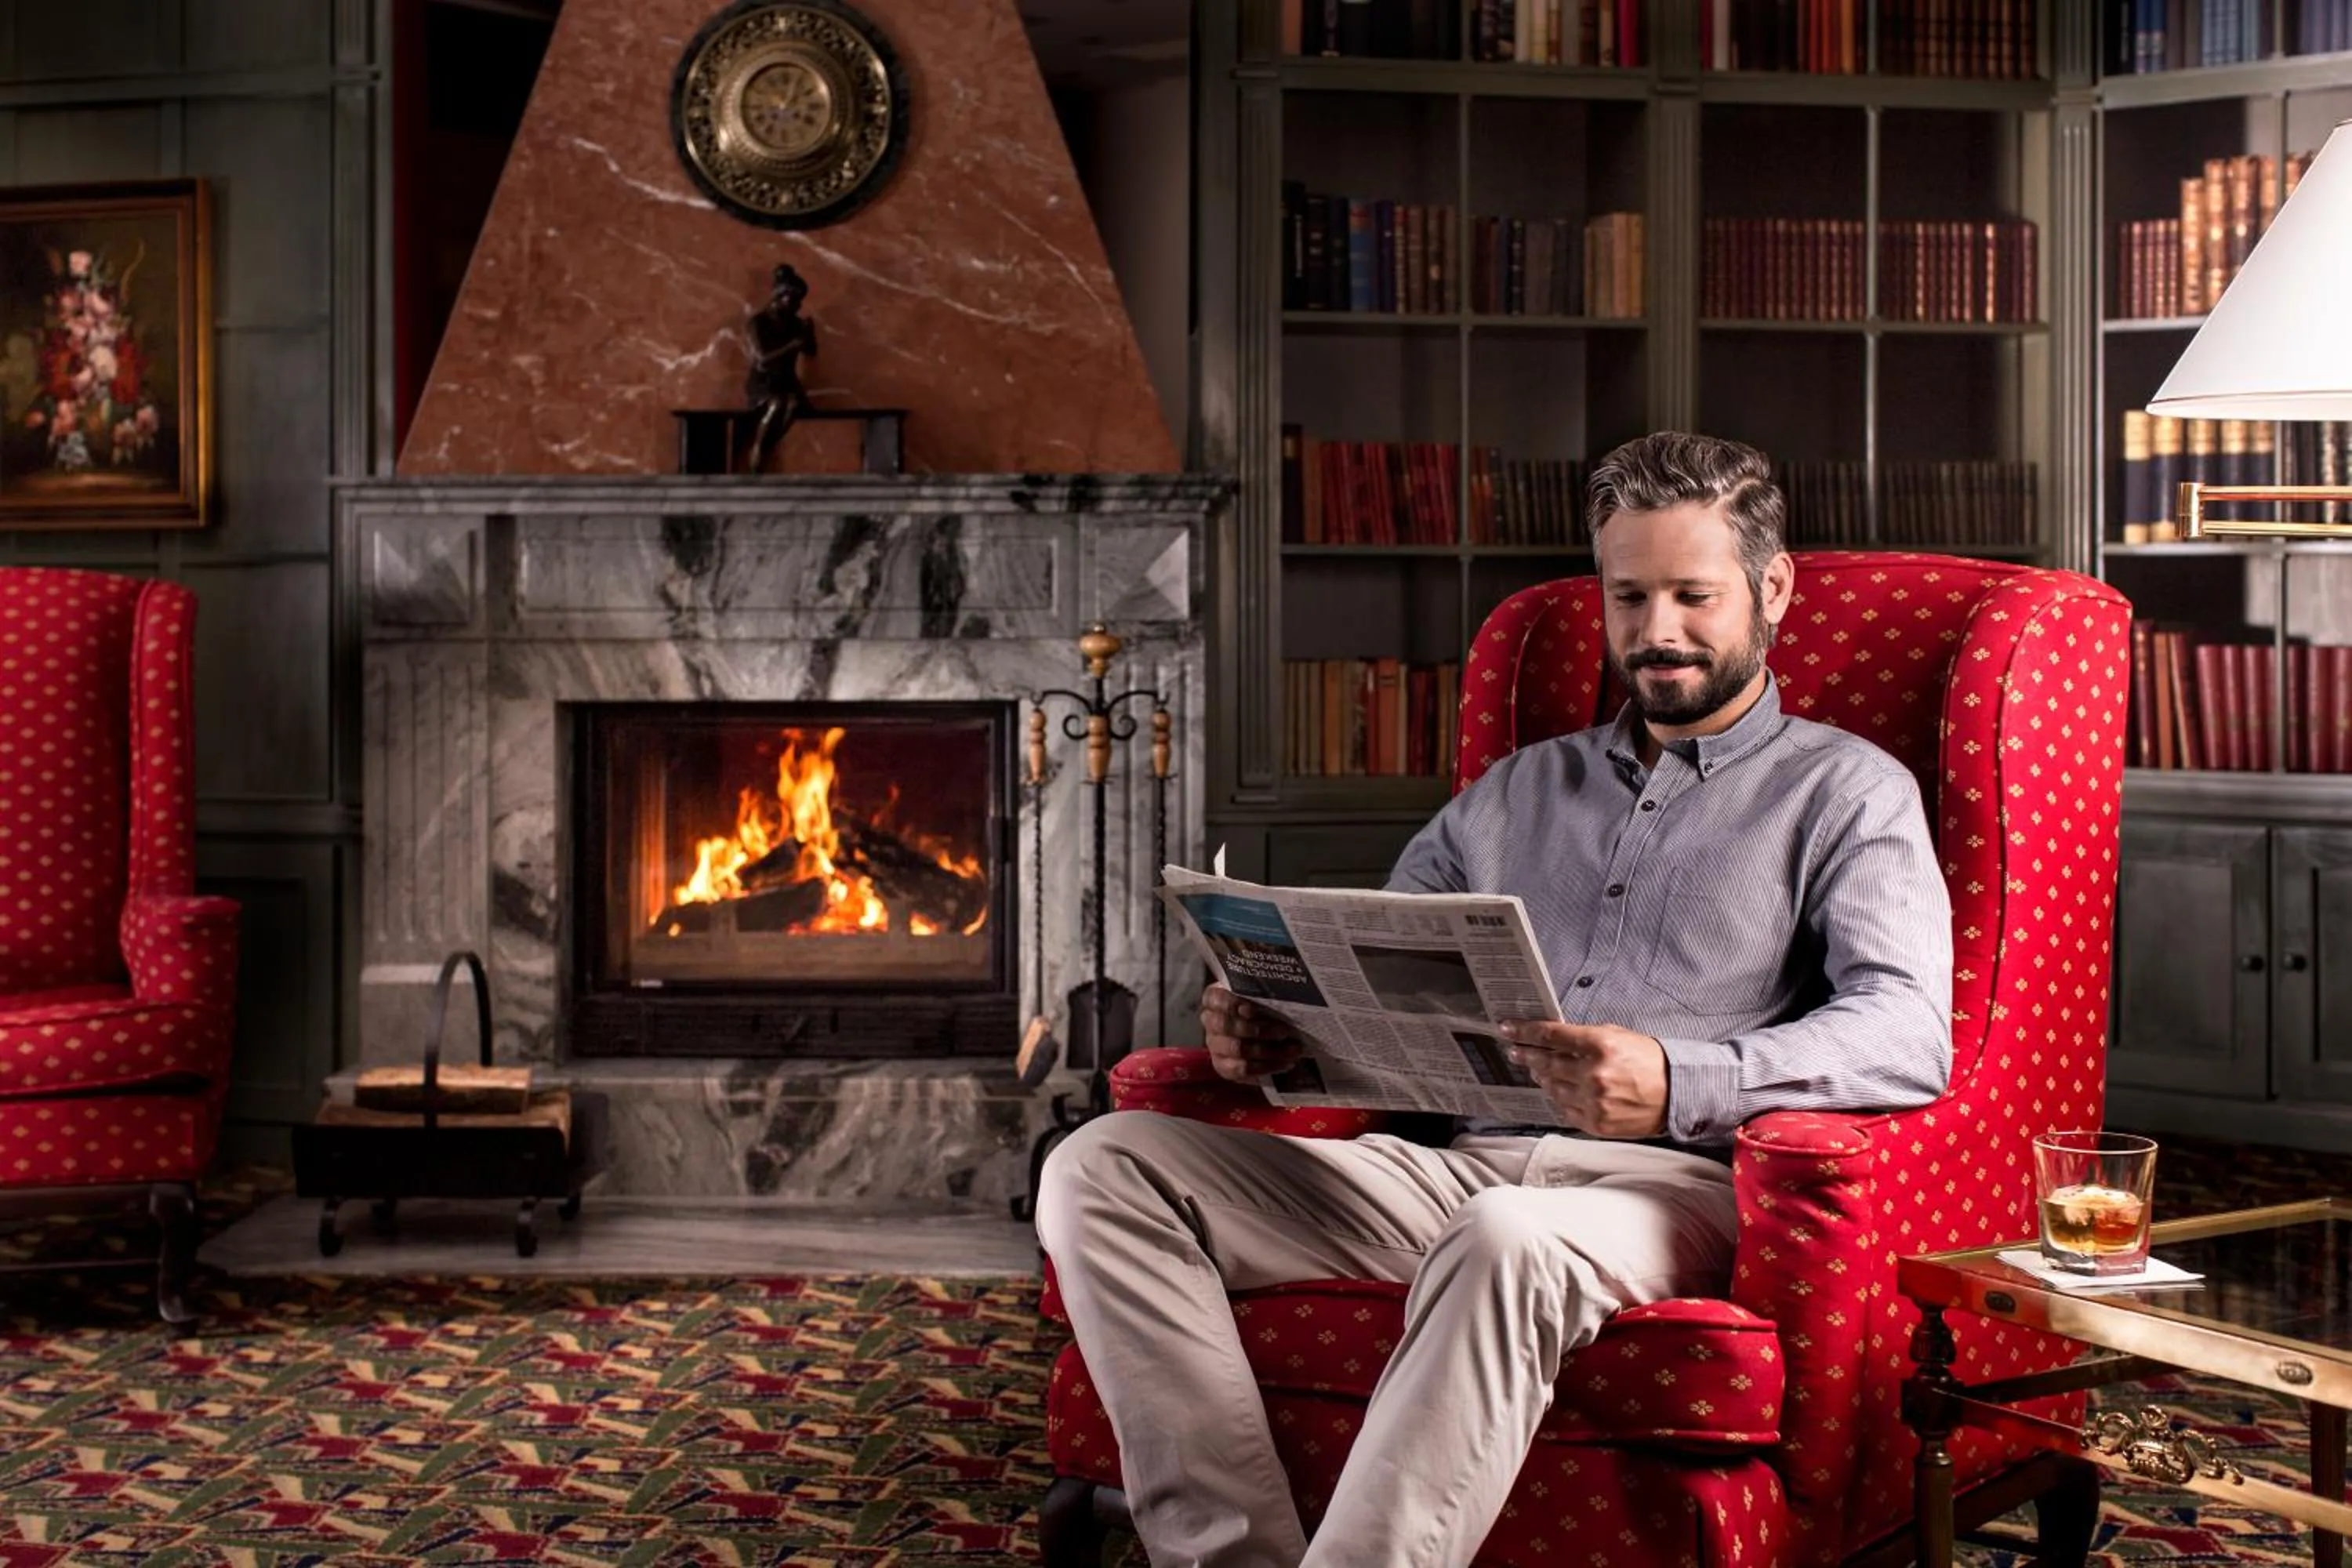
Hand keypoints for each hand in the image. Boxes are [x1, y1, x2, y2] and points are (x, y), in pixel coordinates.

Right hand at [1200, 984, 1304, 1084]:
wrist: (1263, 1034)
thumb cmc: (1263, 1007)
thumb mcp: (1261, 996)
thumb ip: (1263, 993)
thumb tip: (1283, 991)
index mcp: (1214, 998)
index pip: (1215, 998)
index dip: (1231, 1004)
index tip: (1252, 1010)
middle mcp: (1210, 1021)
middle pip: (1226, 1026)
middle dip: (1258, 1029)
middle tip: (1285, 1031)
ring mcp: (1215, 1045)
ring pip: (1237, 1049)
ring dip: (1269, 1051)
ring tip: (1294, 1050)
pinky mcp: (1222, 1066)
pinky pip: (1241, 1069)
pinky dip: (1266, 1067)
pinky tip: (1285, 1063)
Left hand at [1500, 1020, 1669, 1137]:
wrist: (1677, 1093)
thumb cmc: (1649, 1061)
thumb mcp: (1619, 1036)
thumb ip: (1585, 1038)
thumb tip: (1553, 1038)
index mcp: (1600, 1046)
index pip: (1550, 1035)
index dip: (1525, 1031)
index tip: (1507, 1029)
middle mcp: (1593, 1074)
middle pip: (1546, 1063)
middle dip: (1528, 1055)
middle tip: (1517, 1051)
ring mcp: (1593, 1101)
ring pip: (1552, 1088)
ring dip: (1543, 1078)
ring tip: (1539, 1071)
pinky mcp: (1596, 1123)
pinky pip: (1564, 1109)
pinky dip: (1559, 1098)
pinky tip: (1560, 1090)